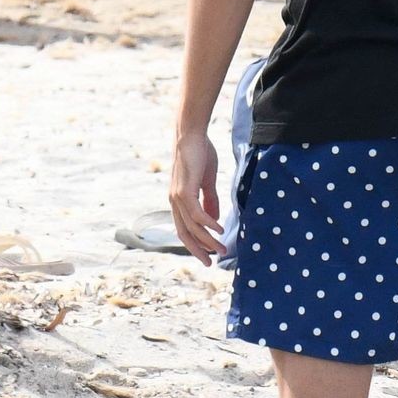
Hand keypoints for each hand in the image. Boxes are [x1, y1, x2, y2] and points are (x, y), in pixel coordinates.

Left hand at [169, 130, 223, 264]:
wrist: (191, 135)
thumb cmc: (200, 154)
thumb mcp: (206, 181)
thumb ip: (210, 200)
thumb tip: (214, 220)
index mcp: (178, 201)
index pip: (184, 229)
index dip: (195, 244)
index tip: (208, 255)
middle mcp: (174, 202)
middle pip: (185, 234)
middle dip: (198, 250)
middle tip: (211, 262)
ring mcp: (177, 197)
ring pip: (192, 227)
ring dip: (208, 240)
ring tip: (222, 248)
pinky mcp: (184, 190)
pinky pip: (196, 214)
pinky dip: (208, 224)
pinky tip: (219, 229)